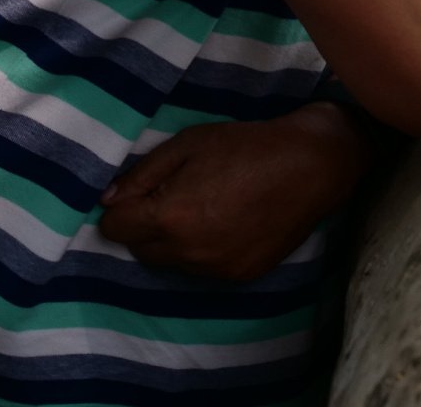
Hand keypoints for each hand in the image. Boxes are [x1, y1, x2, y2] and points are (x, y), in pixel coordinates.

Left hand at [97, 103, 376, 281]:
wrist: (312, 165)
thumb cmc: (249, 145)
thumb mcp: (190, 143)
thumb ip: (143, 173)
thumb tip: (108, 200)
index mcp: (170, 217)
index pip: (113, 228)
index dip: (122, 206)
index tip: (142, 191)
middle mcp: (188, 253)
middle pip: (139, 249)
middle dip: (147, 224)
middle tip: (177, 194)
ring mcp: (215, 270)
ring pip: (171, 262)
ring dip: (175, 240)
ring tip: (207, 206)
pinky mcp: (239, 276)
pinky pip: (202, 269)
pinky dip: (205, 249)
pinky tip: (230, 221)